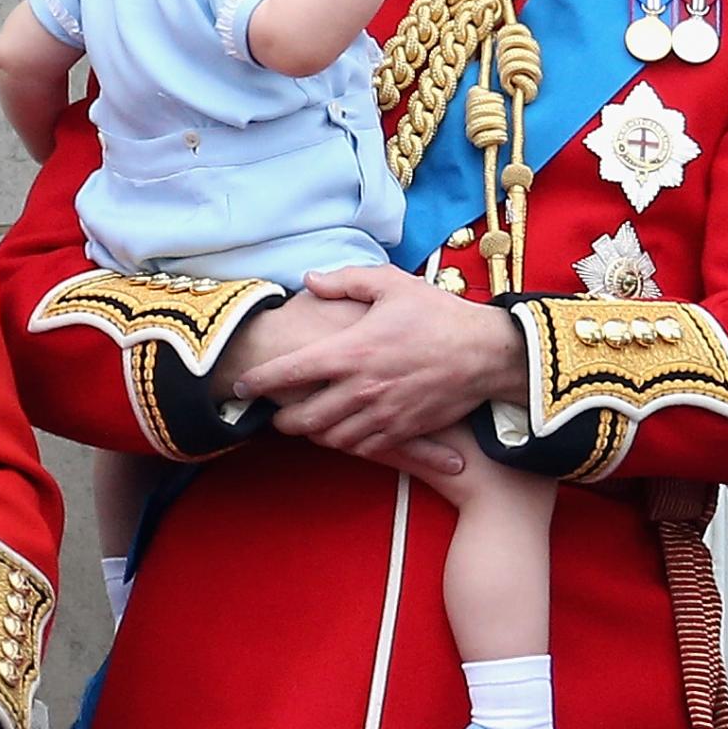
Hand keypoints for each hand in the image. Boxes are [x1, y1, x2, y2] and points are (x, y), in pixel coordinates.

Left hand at [236, 265, 525, 461]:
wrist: (487, 353)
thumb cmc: (439, 315)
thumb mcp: (392, 284)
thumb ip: (345, 280)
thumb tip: (309, 281)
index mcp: (351, 351)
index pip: (289, 373)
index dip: (257, 382)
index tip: (240, 386)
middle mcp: (361, 389)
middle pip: (303, 419)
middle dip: (282, 420)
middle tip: (275, 414)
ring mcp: (382, 414)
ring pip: (330, 439)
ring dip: (312, 434)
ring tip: (306, 424)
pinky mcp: (402, 431)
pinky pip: (363, 449)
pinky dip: (345, 444)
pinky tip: (342, 433)